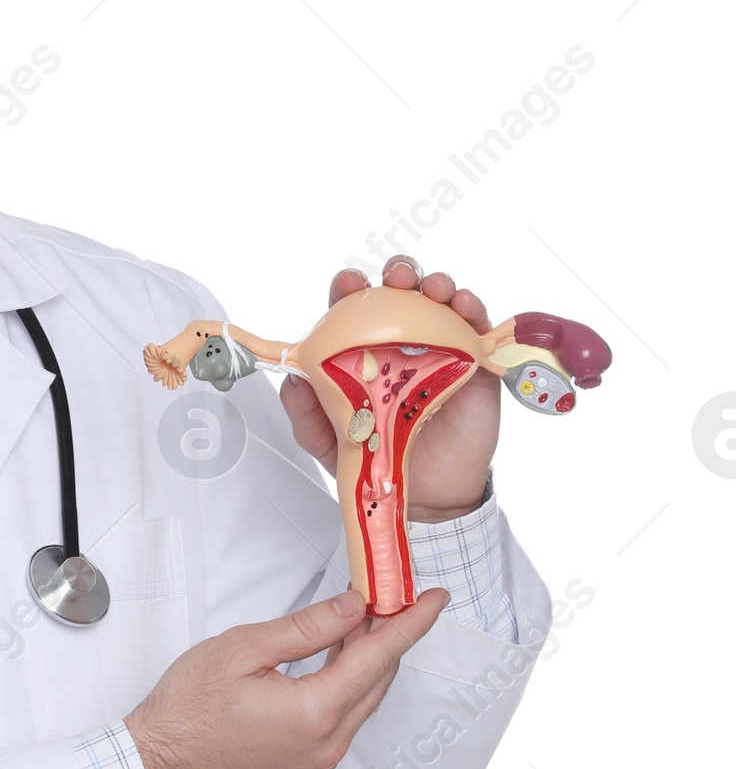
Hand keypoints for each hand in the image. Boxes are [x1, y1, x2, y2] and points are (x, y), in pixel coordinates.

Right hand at [124, 586, 446, 768]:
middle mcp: (328, 740)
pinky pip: (346, 713)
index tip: (435, 598)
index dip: (411, 623)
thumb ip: (305, 628)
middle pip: (378, 678)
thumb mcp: (242, 649)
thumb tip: (352, 608)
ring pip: (365, 697)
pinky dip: (351, 679)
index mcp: (315, 711)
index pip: (379, 656)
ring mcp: (320, 755)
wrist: (159, 762)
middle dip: (391, 634)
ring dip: (370, 657)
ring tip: (366, 617)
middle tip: (391, 594)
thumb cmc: (186, 711)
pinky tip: (341, 653)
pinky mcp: (308, 760)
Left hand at [280, 256, 500, 520]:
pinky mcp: (473, 363)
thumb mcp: (328, 440)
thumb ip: (305, 412)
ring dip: (437, 285)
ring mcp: (440, 348)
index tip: (347, 284)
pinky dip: (472, 310)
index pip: (355, 309)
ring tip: (434, 288)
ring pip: (440, 302)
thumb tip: (292, 379)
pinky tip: (465, 305)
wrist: (425, 495)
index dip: (350, 289)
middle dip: (398, 274)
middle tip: (396, 278)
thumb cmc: (375, 458)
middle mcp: (402, 341)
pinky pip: (476, 328)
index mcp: (363, 350)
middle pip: (400, 294)